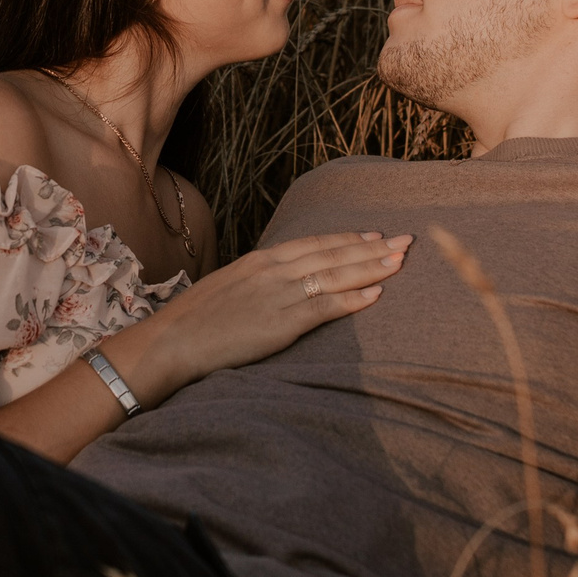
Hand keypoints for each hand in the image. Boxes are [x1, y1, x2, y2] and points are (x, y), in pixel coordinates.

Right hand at [136, 231, 411, 394]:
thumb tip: (279, 285)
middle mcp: (273, 270)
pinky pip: (324, 307)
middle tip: (407, 240)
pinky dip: (352, 299)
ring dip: (372, 267)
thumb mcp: (228, 288)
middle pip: (333, 253)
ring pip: (335, 275)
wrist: (171, 341)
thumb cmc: (195, 321)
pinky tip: (377, 295)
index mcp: (260, 260)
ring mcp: (278, 295)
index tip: (375, 235)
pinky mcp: (280, 322)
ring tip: (401, 261)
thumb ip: (257, 283)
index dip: (348, 240)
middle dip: (373, 247)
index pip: (314, 244)